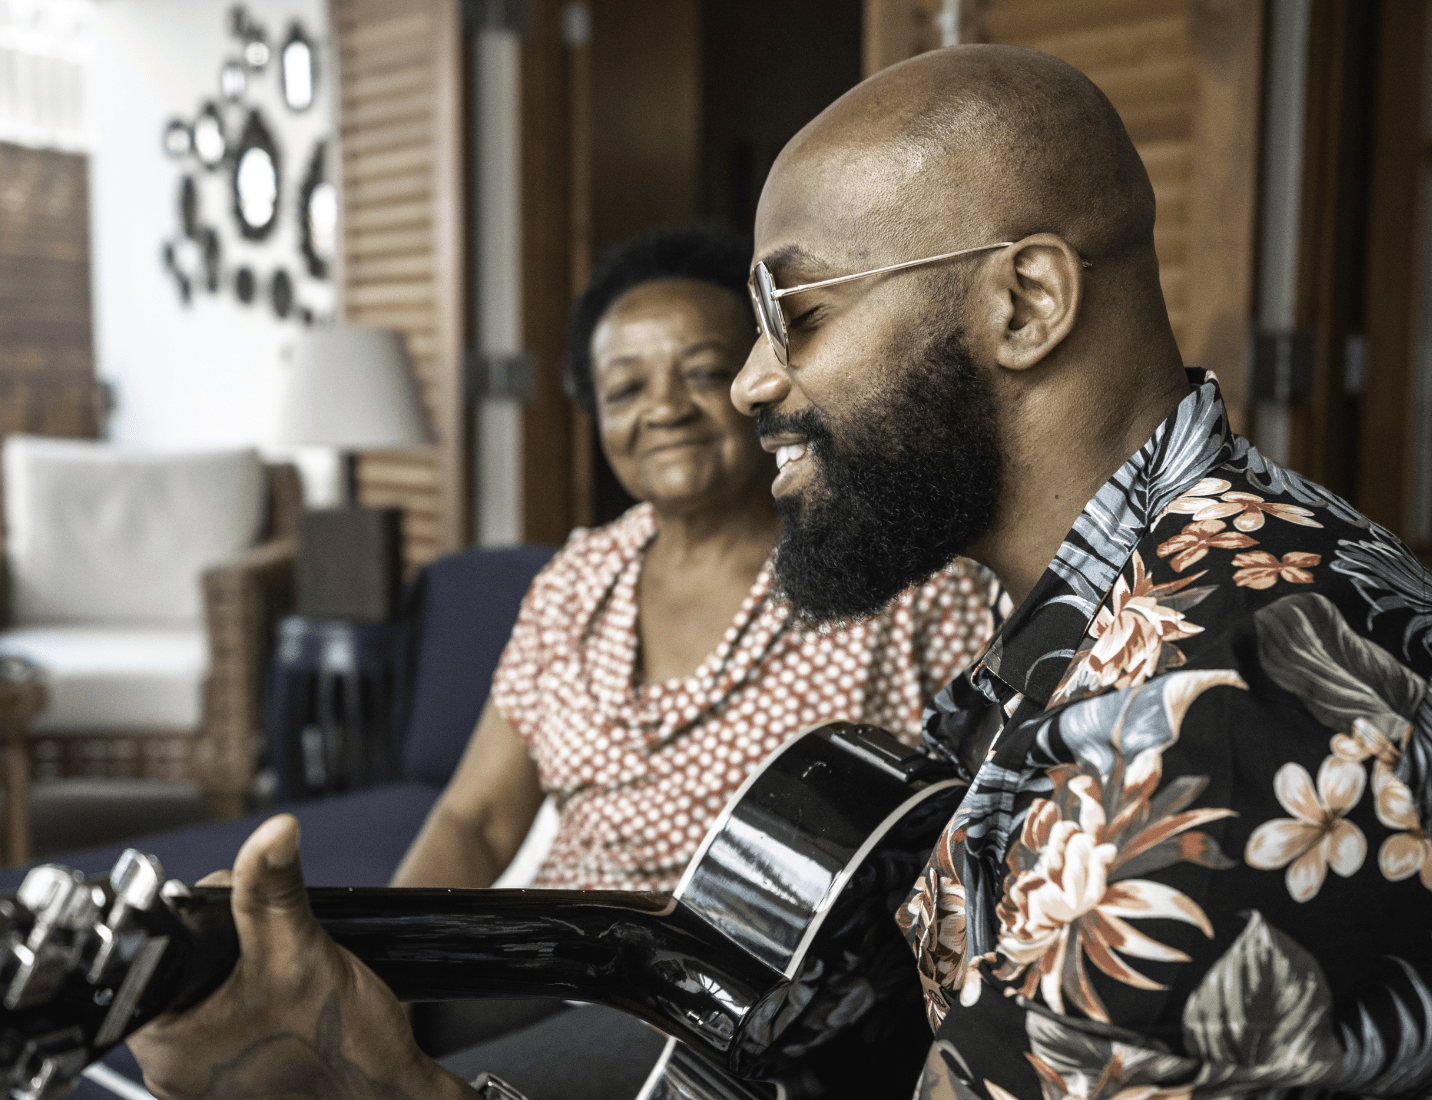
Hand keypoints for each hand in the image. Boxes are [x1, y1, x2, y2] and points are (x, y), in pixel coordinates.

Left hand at [128, 815, 475, 1099]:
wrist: (386, 1097)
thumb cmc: (341, 1048)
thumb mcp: (299, 948)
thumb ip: (274, 886)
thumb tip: (272, 832)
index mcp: (165, 1045)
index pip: (158, 953)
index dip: (202, 922)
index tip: (239, 918)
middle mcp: (171, 1072)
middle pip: (185, 972)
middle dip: (231, 947)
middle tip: (272, 951)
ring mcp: (202, 1084)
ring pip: (210, 996)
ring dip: (244, 977)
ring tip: (283, 980)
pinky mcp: (232, 1085)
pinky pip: (230, 1026)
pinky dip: (255, 1006)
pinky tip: (286, 1005)